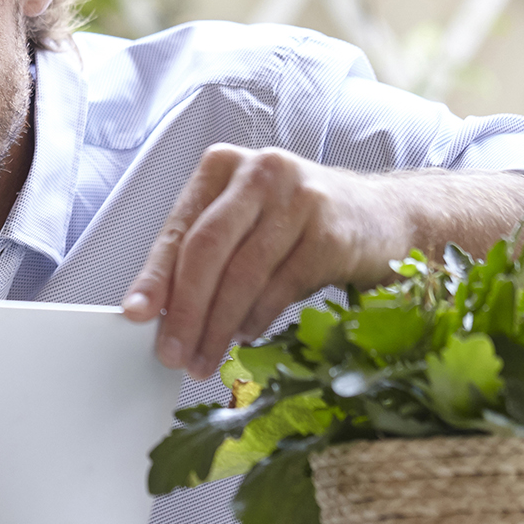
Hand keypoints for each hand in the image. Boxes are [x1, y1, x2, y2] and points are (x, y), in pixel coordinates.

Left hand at [120, 144, 410, 377]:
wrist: (387, 216)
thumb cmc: (301, 223)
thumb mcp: (245, 224)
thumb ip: (203, 255)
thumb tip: (158, 311)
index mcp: (224, 166)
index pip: (180, 228)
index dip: (155, 277)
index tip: (137, 314)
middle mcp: (260, 172)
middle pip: (207, 248)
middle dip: (186, 309)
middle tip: (173, 352)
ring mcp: (300, 198)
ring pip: (243, 272)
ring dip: (219, 325)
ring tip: (205, 357)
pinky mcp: (332, 231)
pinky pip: (282, 286)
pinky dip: (257, 317)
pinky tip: (244, 335)